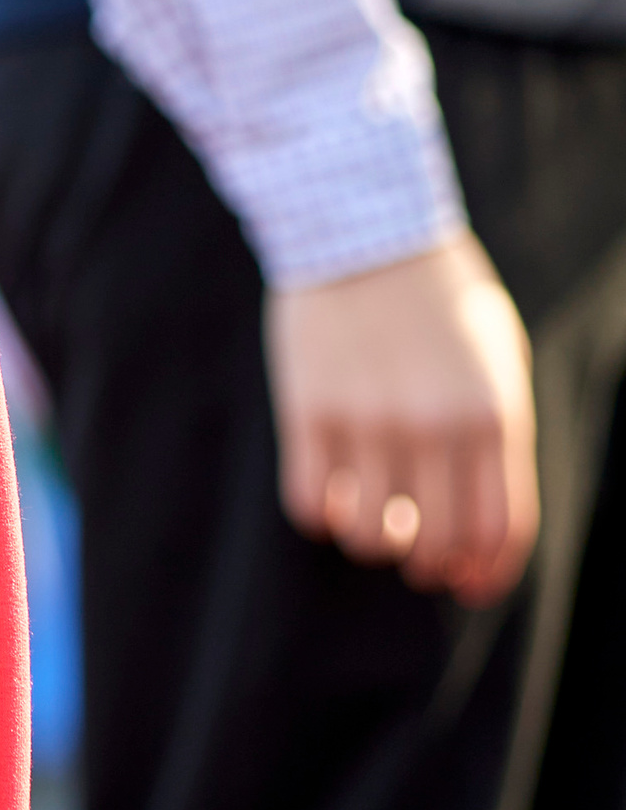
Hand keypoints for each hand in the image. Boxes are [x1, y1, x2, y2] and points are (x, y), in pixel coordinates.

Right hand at [264, 231, 537, 604]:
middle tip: (414, 551)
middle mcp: (435, 424)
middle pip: (435, 542)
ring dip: (372, 540)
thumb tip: (475, 530)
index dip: (486, 572)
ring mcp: (369, 419)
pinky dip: (322, 516)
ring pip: (370, 534)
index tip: (466, 583)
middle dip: (427, 563)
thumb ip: (497, 436)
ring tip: (370, 516)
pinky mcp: (308, 410)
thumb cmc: (439, 299)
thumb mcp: (496, 358)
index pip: (501, 528)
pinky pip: (311, 503)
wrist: (362, 227)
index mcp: (494, 411)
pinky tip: (330, 495)